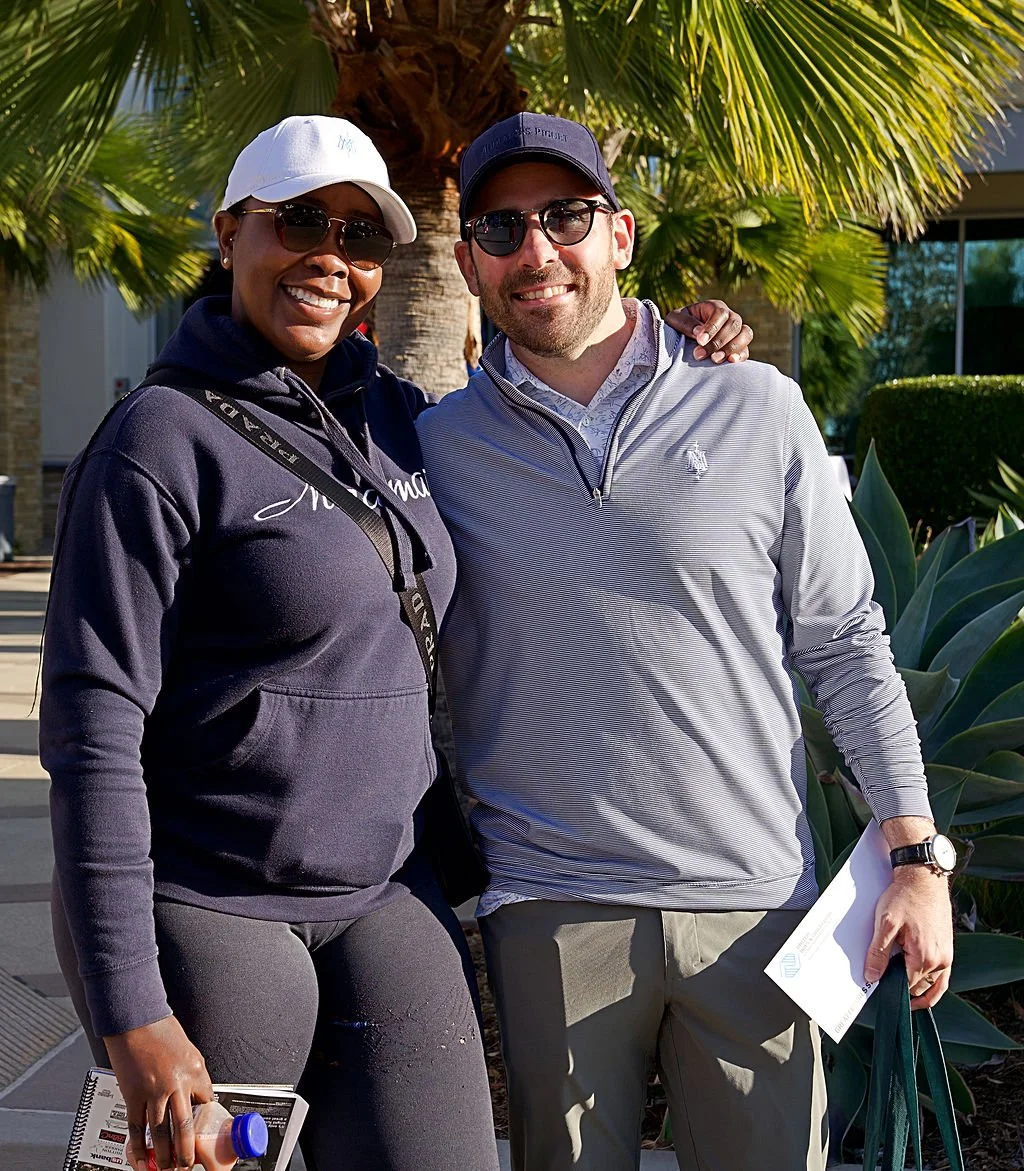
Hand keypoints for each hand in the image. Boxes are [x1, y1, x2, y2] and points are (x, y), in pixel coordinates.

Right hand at [104, 1016, 212, 1170]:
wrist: (136, 1020)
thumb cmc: (161, 1031)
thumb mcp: (188, 1051)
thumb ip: (192, 1076)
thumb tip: (196, 1096)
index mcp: (195, 1070)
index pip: (206, 1103)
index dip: (205, 1122)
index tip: (204, 1136)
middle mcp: (177, 1083)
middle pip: (185, 1127)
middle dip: (187, 1151)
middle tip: (188, 1166)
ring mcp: (154, 1091)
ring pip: (161, 1132)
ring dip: (164, 1155)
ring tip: (167, 1168)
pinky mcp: (133, 1095)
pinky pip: (137, 1127)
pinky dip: (139, 1147)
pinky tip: (142, 1159)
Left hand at [665, 299, 752, 362]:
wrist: (682, 339)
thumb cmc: (678, 326)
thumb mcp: (675, 319)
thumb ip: (685, 323)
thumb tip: (699, 332)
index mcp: (714, 307)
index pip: (720, 313)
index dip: (712, 327)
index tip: (700, 341)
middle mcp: (729, 317)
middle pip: (734, 324)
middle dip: (718, 341)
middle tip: (699, 354)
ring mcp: (736, 332)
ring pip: (745, 334)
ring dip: (731, 348)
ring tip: (715, 359)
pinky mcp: (738, 347)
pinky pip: (746, 350)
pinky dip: (740, 355)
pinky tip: (730, 361)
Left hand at [863, 867, 953, 1009]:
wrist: (923, 879)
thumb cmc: (905, 897)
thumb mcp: (885, 924)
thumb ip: (878, 953)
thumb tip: (872, 976)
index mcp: (924, 957)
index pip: (906, 986)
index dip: (890, 987)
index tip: (878, 985)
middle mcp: (940, 961)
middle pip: (919, 988)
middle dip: (903, 988)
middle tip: (886, 984)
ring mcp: (947, 956)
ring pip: (934, 986)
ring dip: (919, 991)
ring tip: (902, 993)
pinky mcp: (948, 949)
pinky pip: (942, 977)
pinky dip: (933, 985)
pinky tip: (920, 984)